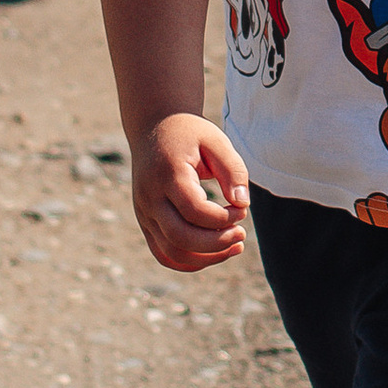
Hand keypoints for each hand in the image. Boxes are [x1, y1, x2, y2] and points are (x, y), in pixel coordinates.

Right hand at [130, 112, 250, 272]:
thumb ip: (232, 170)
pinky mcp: (145, 222)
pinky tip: (214, 253)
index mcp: (167, 175)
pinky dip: (189, 261)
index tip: (243, 209)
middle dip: (216, 243)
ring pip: (171, 253)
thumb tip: (242, 204)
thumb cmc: (190, 133)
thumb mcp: (216, 140)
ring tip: (234, 245)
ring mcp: (144, 213)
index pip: (195, 211)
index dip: (224, 217)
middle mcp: (150, 198)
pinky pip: (164, 254)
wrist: (153, 127)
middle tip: (241, 234)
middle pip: (180, 237)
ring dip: (206, 257)